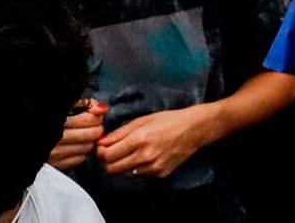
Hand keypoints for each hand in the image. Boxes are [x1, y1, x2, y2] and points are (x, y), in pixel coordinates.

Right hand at [49, 101, 106, 170]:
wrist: (26, 138)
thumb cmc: (47, 117)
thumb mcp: (65, 105)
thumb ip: (85, 104)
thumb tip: (103, 109)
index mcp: (56, 120)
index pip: (90, 119)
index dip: (96, 116)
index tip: (94, 114)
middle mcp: (55, 138)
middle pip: (91, 134)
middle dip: (96, 128)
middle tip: (92, 125)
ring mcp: (54, 154)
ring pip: (87, 147)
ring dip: (89, 141)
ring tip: (82, 134)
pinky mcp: (55, 165)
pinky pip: (79, 159)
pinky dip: (80, 152)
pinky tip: (74, 145)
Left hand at [96, 106, 210, 179]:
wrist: (195, 129)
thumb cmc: (169, 119)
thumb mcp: (143, 120)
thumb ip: (120, 132)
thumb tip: (102, 142)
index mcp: (139, 140)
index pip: (107, 155)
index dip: (100, 152)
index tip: (102, 146)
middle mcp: (144, 157)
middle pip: (111, 169)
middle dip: (106, 161)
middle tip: (110, 152)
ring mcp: (153, 168)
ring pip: (123, 174)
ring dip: (120, 165)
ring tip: (128, 153)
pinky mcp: (160, 174)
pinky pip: (138, 174)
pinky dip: (135, 167)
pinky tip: (144, 156)